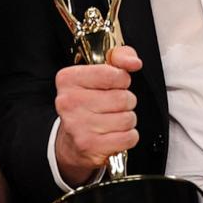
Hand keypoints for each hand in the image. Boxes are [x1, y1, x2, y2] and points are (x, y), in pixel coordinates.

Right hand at [53, 45, 141, 184]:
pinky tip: (114, 135)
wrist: (71, 141)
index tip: (115, 84)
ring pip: (128, 118)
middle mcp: (69, 102)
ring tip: (113, 120)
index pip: (112, 74)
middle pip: (123, 98)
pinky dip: (128, 137)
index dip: (122, 80)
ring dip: (127, 120)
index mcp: (68, 79)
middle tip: (113, 106)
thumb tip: (133, 62)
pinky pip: (129, 137)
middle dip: (126, 102)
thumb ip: (120, 56)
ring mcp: (78, 125)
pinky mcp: (90, 146)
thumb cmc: (88, 103)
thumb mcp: (100, 72)